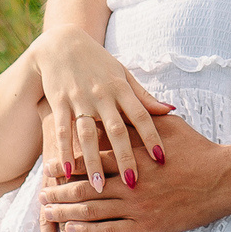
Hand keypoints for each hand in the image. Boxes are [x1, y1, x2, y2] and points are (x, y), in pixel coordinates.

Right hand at [32, 24, 172, 195]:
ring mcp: (79, 99)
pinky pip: (62, 131)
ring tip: (99, 187)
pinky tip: (66, 172)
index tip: (162, 159)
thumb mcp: (123, 75)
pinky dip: (64, 151)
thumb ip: (144, 97)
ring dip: (93, 162)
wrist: (61, 44)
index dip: (152, 137)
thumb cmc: (98, 63)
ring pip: (88, 135)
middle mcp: (102, 95)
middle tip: (133, 184)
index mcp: (121, 88)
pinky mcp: (59, 102)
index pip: (142, 116)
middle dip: (125, 158)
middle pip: (117, 131)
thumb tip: (171, 111)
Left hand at [37, 109, 230, 231]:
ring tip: (47, 213)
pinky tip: (72, 230)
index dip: (69, 163)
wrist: (222, 178)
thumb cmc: (197, 148)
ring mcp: (138, 206)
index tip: (49, 165)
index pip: (92, 160)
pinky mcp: (146, 225)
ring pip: (93, 211)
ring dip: (66, 213)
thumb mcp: (169, 126)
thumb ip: (142, 120)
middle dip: (59, 191)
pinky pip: (110, 231)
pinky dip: (88, 231)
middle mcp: (131, 183)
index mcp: (133, 156)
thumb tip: (121, 108)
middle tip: (40, 192)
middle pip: (85, 188)